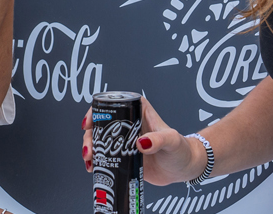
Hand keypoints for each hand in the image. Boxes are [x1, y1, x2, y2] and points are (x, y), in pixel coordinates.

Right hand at [81, 97, 201, 185]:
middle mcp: (128, 124)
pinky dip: (96, 161)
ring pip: (99, 140)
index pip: (112, 104)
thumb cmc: (181, 150)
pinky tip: (93, 168)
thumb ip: (159, 140)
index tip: (88, 124)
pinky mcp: (122, 156)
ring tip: (90, 161)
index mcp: (138, 111)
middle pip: (100, 123)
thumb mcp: (172, 141)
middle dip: (89, 136)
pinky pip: (104, 156)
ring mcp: (123, 140)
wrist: (183, 169)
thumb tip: (141, 143)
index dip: (96, 112)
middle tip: (89, 150)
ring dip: (90, 149)